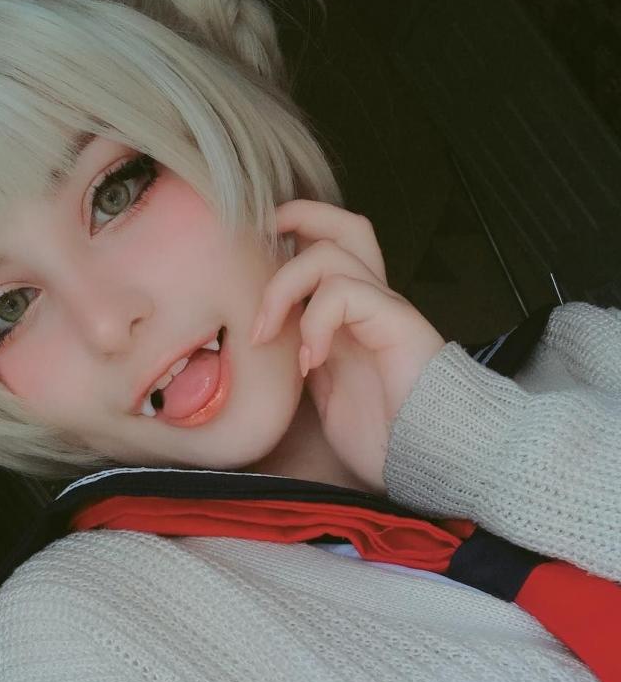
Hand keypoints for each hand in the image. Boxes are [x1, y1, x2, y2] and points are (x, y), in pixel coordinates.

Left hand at [251, 199, 445, 495]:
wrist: (430, 463)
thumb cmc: (384, 437)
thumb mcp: (326, 393)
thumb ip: (306, 358)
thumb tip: (267, 342)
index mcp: (355, 317)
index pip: (330, 250)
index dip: (294, 238)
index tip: (251, 259)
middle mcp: (373, 303)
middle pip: (344, 226)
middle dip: (298, 218)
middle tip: (259, 240)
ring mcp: (387, 310)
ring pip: (332, 253)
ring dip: (284, 287)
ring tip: (265, 333)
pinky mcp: (396, 323)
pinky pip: (345, 293)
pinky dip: (314, 320)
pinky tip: (310, 361)